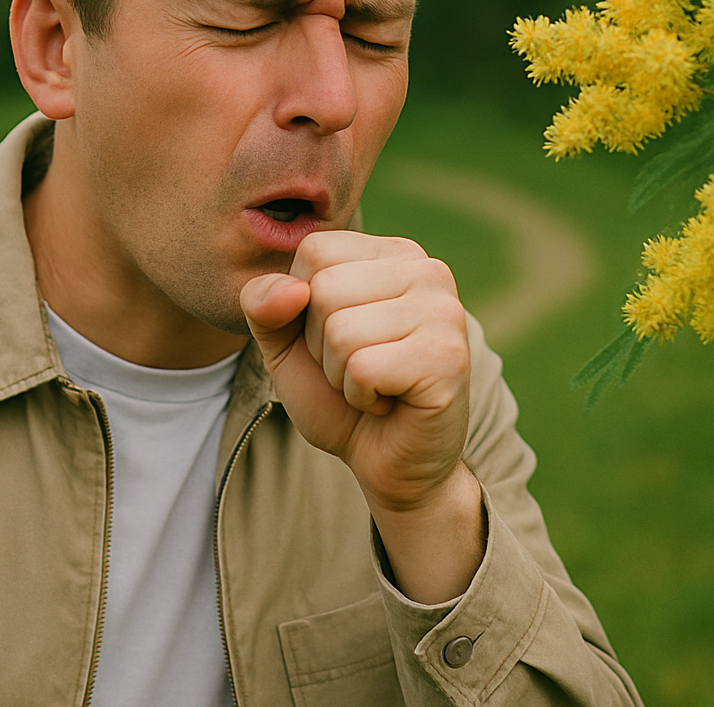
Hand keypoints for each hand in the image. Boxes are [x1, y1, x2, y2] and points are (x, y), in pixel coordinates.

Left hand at [240, 231, 484, 601]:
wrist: (386, 463)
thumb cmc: (338, 395)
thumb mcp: (286, 342)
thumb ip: (265, 304)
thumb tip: (290, 290)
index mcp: (394, 253)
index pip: (313, 251)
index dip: (303, 307)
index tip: (339, 338)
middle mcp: (427, 270)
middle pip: (323, 289)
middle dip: (322, 344)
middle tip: (359, 368)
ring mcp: (444, 311)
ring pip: (341, 331)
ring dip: (341, 374)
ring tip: (375, 384)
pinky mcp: (448, 357)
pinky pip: (363, 367)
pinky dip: (361, 397)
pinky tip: (390, 402)